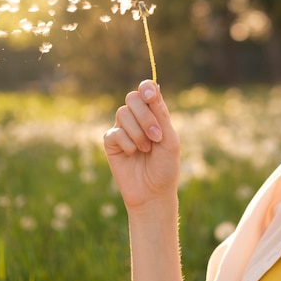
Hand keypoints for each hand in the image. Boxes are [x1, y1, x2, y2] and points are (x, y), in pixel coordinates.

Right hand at [104, 80, 179, 209]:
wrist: (154, 193)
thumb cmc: (166, 167)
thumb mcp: (169, 140)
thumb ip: (161, 115)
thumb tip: (156, 87)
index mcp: (154, 114)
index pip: (147, 90)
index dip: (146, 89)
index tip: (151, 97)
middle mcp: (137, 118)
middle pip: (132, 98)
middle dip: (145, 116)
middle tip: (156, 136)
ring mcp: (123, 129)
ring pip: (122, 113)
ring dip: (138, 132)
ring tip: (146, 149)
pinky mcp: (111, 142)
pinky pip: (115, 133)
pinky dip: (127, 143)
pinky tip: (133, 154)